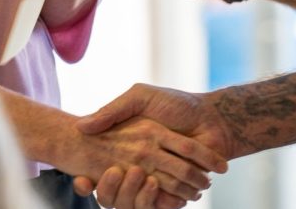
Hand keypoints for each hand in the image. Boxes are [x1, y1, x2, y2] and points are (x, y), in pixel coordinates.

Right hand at [72, 83, 234, 206]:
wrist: (215, 119)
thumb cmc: (177, 104)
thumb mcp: (140, 98)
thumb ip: (113, 110)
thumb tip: (81, 126)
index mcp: (131, 147)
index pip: (104, 171)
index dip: (89, 180)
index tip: (81, 181)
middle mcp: (143, 166)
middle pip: (118, 192)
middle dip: (112, 191)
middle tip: (114, 177)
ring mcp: (160, 179)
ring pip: (137, 201)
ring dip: (136, 197)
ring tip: (142, 179)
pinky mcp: (177, 191)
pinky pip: (162, 205)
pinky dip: (162, 202)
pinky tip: (157, 187)